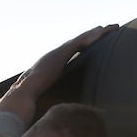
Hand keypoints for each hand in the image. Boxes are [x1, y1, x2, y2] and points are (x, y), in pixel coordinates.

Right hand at [0, 24, 118, 118]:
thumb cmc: (37, 97)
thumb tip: (69, 108)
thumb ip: (62, 94)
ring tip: (111, 27)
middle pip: (81, 40)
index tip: (99, 41)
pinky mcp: (61, 53)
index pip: (75, 49)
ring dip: (98, 32)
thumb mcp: (54, 93)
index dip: (88, 43)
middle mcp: (58, 53)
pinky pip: (80, 42)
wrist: (25, 93)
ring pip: (83, 38)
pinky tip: (102, 33)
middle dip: (96, 34)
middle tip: (111, 28)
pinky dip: (91, 37)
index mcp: (56, 61)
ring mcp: (59, 51)